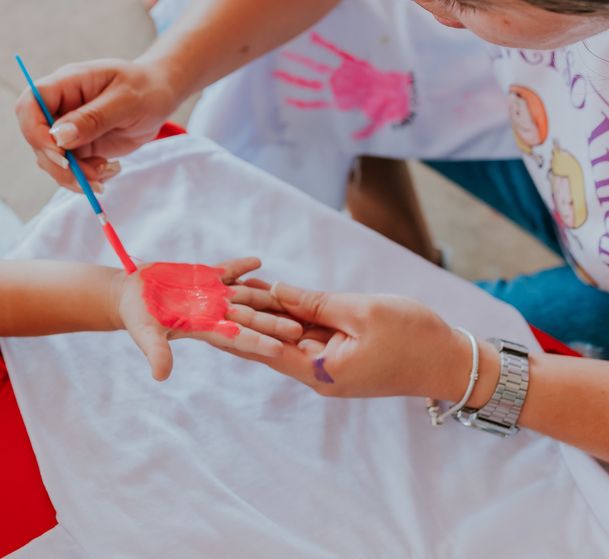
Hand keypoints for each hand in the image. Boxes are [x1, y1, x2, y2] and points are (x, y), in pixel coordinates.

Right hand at [15, 59, 178, 192]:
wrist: (161, 96)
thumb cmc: (146, 88)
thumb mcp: (126, 100)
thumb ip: (93, 117)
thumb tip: (58, 137)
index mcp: (67, 84)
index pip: (30, 103)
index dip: (35, 131)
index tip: (60, 155)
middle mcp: (60, 106)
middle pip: (36, 139)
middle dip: (59, 165)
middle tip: (89, 178)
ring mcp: (67, 128)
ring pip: (51, 160)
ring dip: (74, 175)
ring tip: (106, 171)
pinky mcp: (78, 146)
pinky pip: (70, 169)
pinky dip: (86, 177)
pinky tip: (110, 169)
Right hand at [114, 257, 303, 381]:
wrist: (130, 295)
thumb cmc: (137, 316)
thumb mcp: (145, 333)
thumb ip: (156, 352)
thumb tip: (160, 376)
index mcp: (204, 327)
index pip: (237, 337)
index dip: (258, 342)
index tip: (280, 350)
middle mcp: (213, 311)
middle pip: (250, 317)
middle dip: (274, 323)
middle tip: (300, 330)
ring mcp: (212, 293)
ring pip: (245, 293)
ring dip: (267, 294)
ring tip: (291, 295)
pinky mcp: (204, 275)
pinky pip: (228, 269)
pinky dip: (242, 266)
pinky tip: (258, 261)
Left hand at [227, 282, 481, 400]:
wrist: (452, 361)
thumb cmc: (414, 337)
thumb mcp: (362, 312)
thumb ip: (316, 302)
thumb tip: (279, 290)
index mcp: (322, 371)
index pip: (267, 349)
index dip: (238, 328)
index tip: (210, 313)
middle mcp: (319, 373)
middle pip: (271, 343)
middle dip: (243, 319)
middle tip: (212, 295)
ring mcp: (328, 365)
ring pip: (286, 336)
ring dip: (262, 313)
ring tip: (230, 288)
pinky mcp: (339, 355)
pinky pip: (306, 333)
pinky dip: (288, 314)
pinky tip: (268, 292)